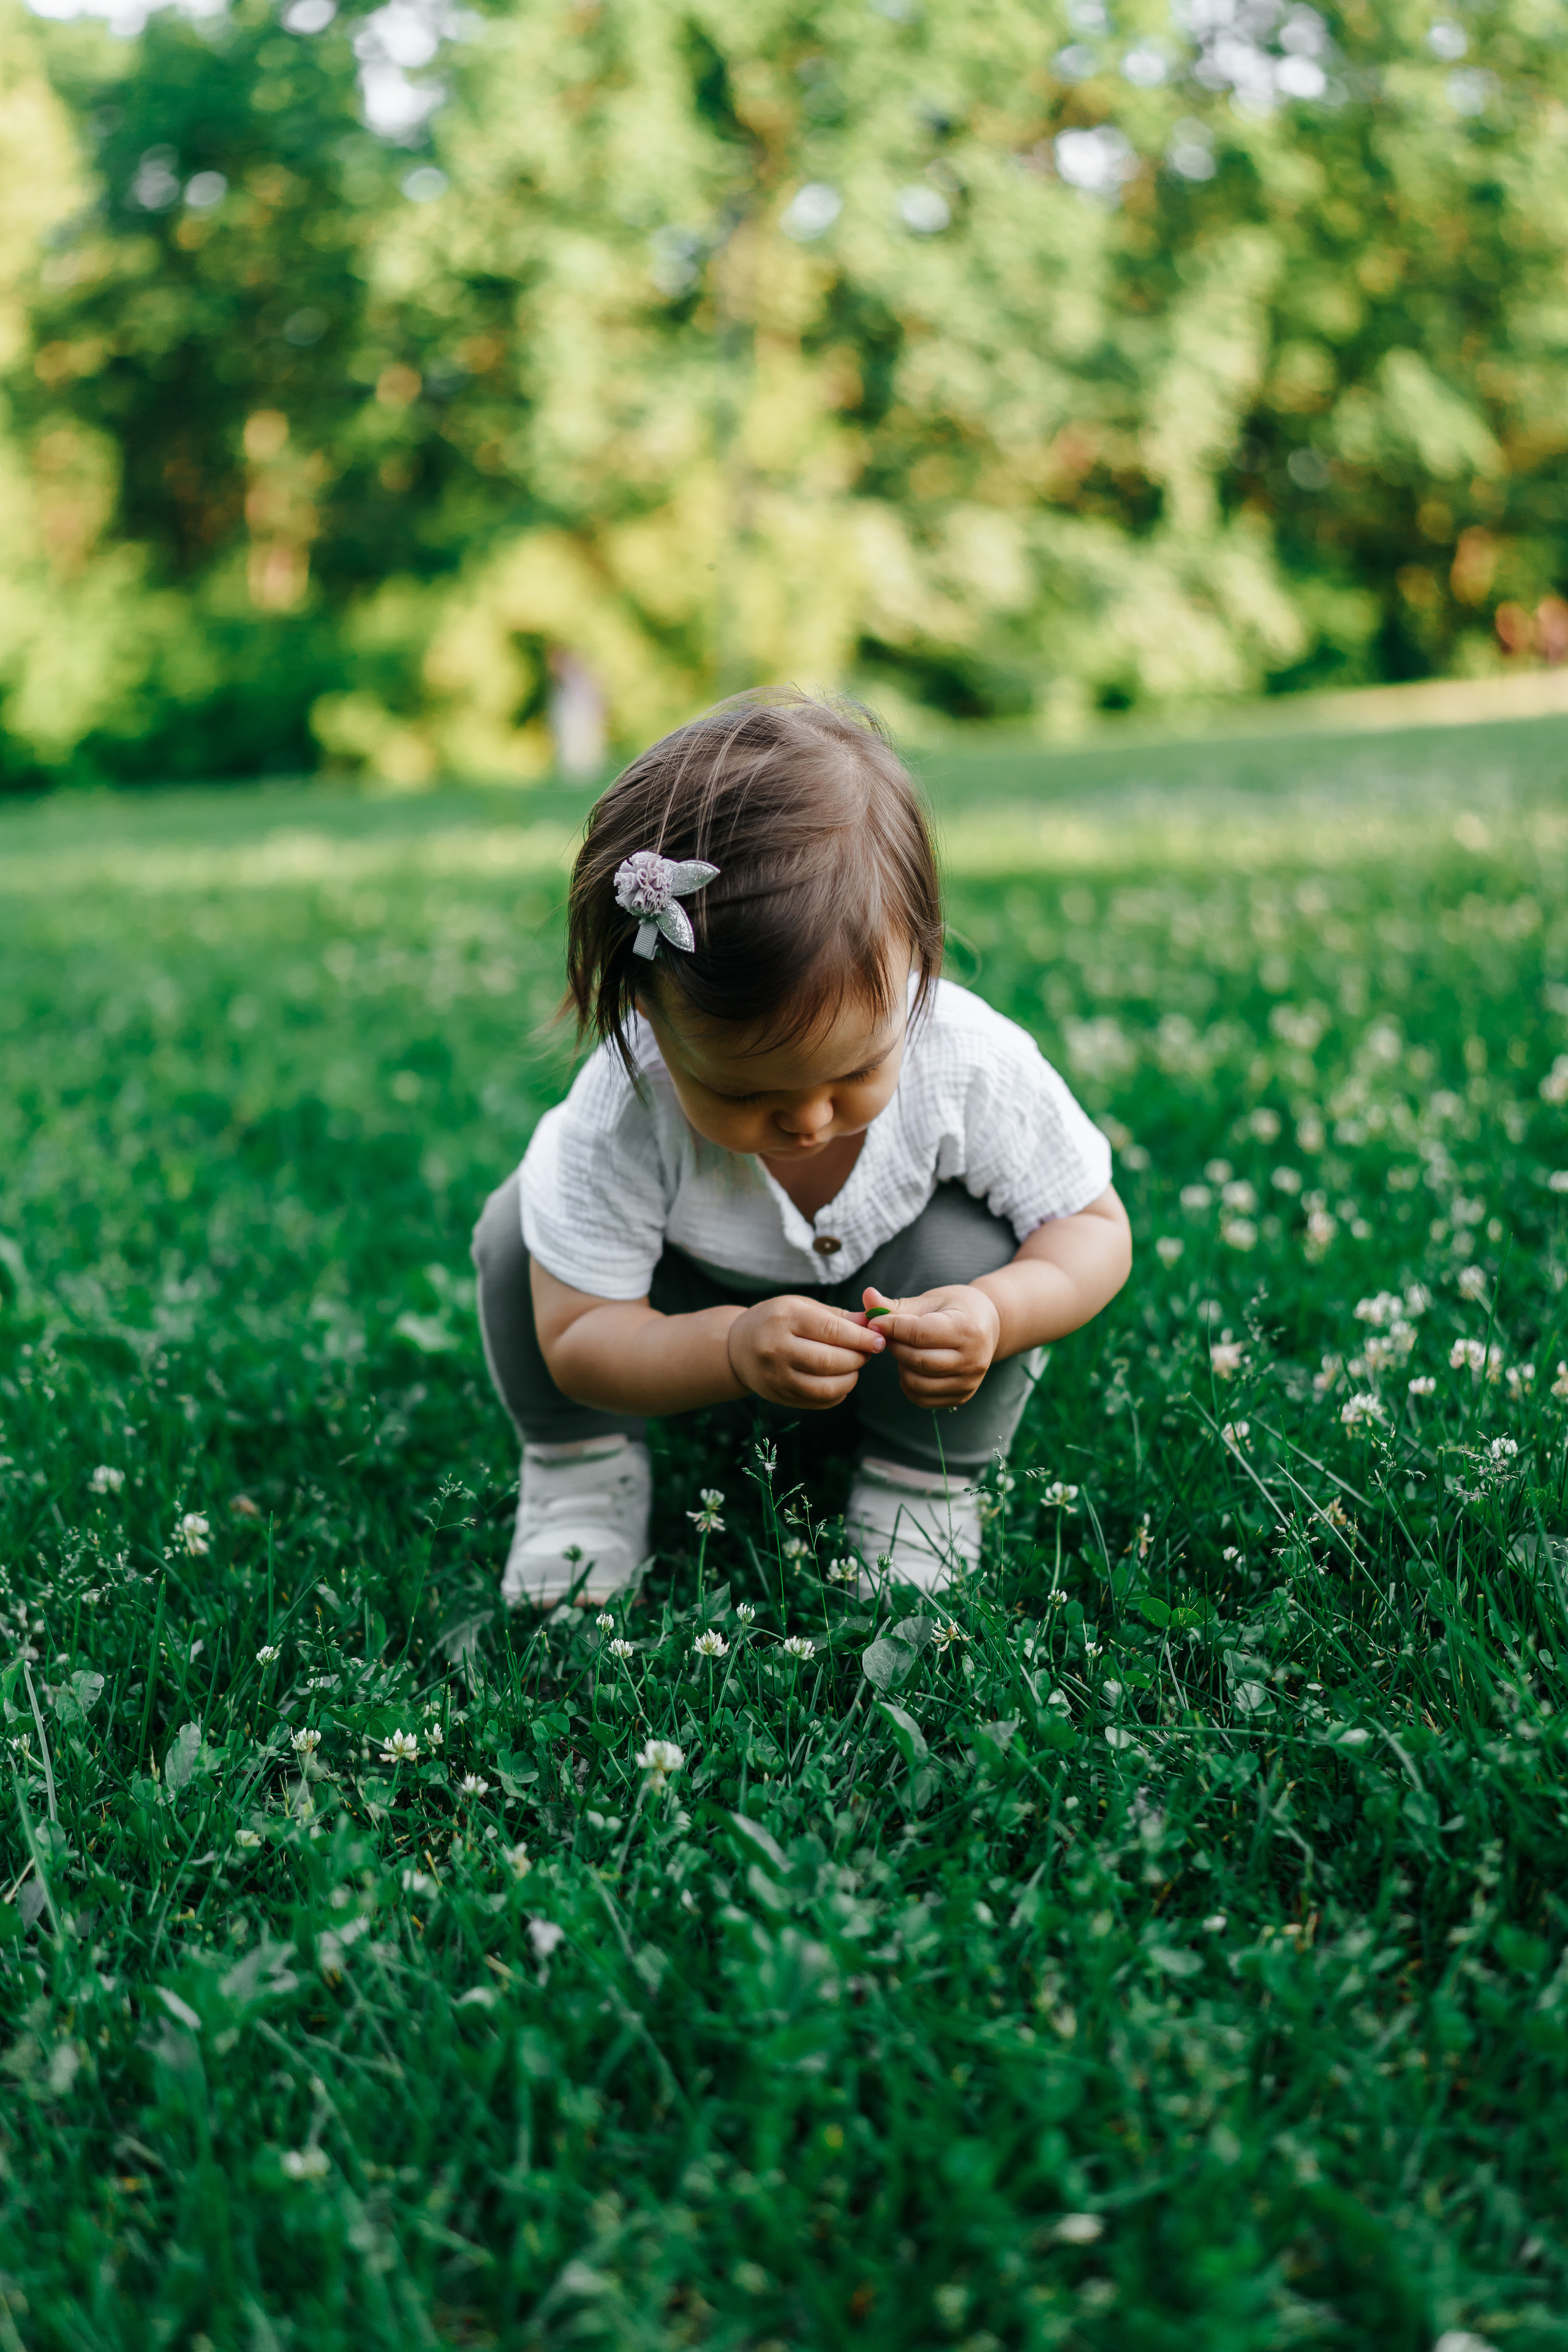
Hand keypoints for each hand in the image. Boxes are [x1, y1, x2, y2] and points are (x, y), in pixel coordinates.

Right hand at [727, 1294, 885, 1408]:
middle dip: (858, 1358)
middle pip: (831, 1361)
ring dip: (850, 1379)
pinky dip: (838, 1393)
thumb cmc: (777, 1320)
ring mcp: (776, 1377)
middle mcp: (777, 1349)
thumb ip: (839, 1316)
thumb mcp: (802, 1306)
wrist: (737, 1347)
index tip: (880, 1340)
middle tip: (868, 1353)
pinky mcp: (779, 1396)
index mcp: (786, 1318)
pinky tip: (839, 1380)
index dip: (862, 1338)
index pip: (833, 1331)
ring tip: (853, 1367)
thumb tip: (874, 1323)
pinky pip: (819, 1402)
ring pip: (827, 1387)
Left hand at [863, 1283, 1000, 1407]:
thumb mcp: (931, 1300)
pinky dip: (908, 1384)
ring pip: (917, 1382)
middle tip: (887, 1335)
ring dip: (900, 1366)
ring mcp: (969, 1382)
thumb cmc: (956, 1308)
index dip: (891, 1327)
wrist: (989, 1325)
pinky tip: (910, 1366)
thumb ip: (897, 1305)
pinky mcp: (962, 1396)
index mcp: (967, 1329)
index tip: (875, 1321)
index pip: (919, 1334)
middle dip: (894, 1346)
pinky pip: (922, 1398)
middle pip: (917, 1360)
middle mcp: (973, 1359)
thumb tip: (867, 1297)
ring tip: (903, 1349)